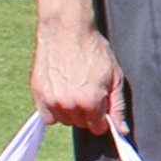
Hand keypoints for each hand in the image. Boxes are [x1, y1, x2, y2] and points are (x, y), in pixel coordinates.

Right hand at [31, 19, 128, 136]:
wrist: (67, 29)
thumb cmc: (93, 50)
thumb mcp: (115, 77)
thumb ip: (118, 106)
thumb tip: (122, 131)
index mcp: (90, 101)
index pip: (97, 127)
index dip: (102, 118)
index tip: (101, 104)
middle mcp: (69, 104)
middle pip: (81, 124)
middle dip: (87, 113)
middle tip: (88, 91)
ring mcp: (51, 99)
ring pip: (64, 120)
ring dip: (70, 111)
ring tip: (73, 89)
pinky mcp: (38, 93)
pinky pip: (46, 115)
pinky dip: (53, 109)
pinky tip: (60, 93)